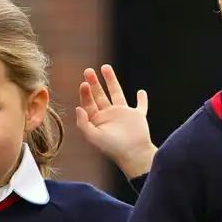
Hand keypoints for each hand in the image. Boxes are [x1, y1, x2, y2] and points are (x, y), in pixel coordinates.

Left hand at [75, 65, 155, 179]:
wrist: (133, 154)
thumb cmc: (112, 148)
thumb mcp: (94, 137)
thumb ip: (83, 123)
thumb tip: (78, 108)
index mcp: (97, 121)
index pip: (89, 103)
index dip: (85, 93)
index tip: (84, 84)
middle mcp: (109, 116)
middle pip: (99, 95)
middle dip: (94, 83)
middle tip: (88, 71)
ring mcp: (124, 115)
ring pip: (116, 93)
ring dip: (111, 81)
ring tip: (105, 67)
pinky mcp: (138, 117)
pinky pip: (141, 106)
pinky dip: (142, 99)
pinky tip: (141, 92)